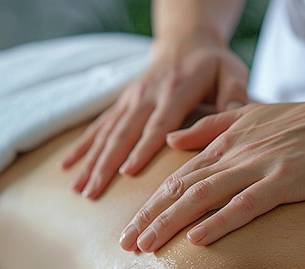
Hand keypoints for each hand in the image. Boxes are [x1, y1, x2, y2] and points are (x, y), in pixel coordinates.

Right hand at [61, 36, 248, 198]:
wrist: (186, 40)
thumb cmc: (213, 62)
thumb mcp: (231, 71)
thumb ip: (234, 94)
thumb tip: (236, 118)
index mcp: (175, 91)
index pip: (157, 125)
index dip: (142, 149)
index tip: (126, 173)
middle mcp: (147, 95)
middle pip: (124, 133)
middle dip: (106, 164)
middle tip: (92, 193)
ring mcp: (131, 98)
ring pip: (107, 132)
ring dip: (91, 161)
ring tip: (78, 189)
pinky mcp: (123, 102)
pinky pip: (99, 125)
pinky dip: (83, 146)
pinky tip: (68, 166)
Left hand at [120, 94, 304, 252]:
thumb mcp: (254, 116)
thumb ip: (211, 128)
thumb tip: (173, 140)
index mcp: (229, 142)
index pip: (182, 177)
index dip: (153, 203)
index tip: (131, 226)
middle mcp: (237, 153)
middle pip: (182, 188)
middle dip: (149, 217)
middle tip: (124, 245)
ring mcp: (261, 165)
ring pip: (204, 196)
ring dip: (170, 222)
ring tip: (144, 247)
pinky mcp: (287, 179)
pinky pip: (246, 204)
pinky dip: (219, 221)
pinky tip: (196, 240)